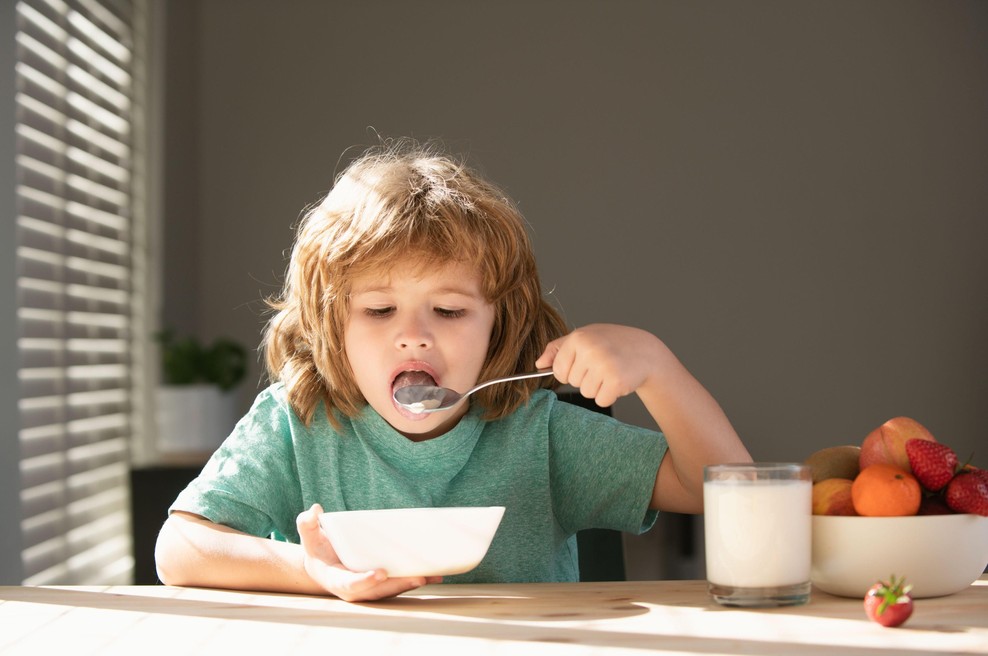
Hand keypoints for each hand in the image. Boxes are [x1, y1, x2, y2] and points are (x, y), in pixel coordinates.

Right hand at [296, 504, 441, 601]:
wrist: (322, 564)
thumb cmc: (317, 548)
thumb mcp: (309, 535)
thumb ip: (307, 524)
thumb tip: (314, 511)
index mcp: (336, 579)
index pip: (350, 585)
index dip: (364, 581)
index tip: (379, 573)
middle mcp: (355, 589)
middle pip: (378, 592)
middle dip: (398, 585)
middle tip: (418, 577)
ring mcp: (369, 589)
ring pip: (392, 591)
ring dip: (412, 584)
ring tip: (433, 575)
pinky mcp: (380, 586)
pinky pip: (398, 585)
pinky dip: (415, 580)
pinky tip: (435, 574)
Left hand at [535, 323, 662, 406]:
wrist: (645, 351)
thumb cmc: (610, 343)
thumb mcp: (584, 337)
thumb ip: (558, 349)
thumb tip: (539, 364)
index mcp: (579, 337)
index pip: (557, 369)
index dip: (569, 371)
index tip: (583, 364)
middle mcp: (590, 350)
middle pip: (572, 382)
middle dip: (585, 378)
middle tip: (602, 365)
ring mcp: (604, 365)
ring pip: (585, 392)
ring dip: (597, 387)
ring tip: (610, 371)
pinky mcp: (616, 382)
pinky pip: (600, 400)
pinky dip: (609, 395)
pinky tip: (618, 381)